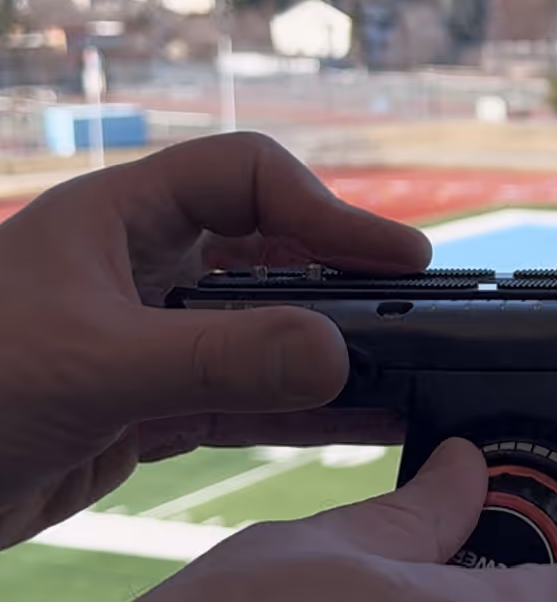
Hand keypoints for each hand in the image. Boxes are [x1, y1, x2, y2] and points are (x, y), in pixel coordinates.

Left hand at [0, 132, 430, 549]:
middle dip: (343, 284)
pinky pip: (249, 401)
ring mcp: (154, 343)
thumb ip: (219, 359)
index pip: (247, 179)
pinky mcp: (154, 408)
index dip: (327, 210)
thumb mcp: (94, 367)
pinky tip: (357, 422)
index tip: (397, 258)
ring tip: (407, 374)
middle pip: (271, 256)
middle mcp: (143, 272)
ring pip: (266, 336)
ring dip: (333, 356)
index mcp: (118, 221)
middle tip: (416, 315)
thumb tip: (339, 355)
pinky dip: (303, 413)